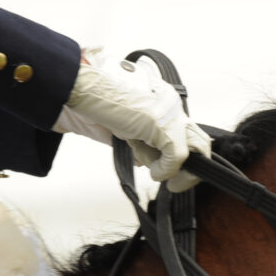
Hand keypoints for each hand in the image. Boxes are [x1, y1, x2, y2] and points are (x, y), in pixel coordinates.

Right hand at [52, 48, 210, 191]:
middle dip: (189, 168)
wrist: (77, 91)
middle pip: (199, 140)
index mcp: (163, 101)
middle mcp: (170, 103)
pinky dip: (165, 170)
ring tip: (155, 172)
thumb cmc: (91, 106)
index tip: (170, 173)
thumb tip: (147, 162)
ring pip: (193, 150)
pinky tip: (153, 172)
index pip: (188, 132)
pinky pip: (176, 157)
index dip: (183, 158)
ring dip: (175, 169)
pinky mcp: (160, 122)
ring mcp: (168, 111)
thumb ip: (139, 143)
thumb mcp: (122, 130)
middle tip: (176, 183)